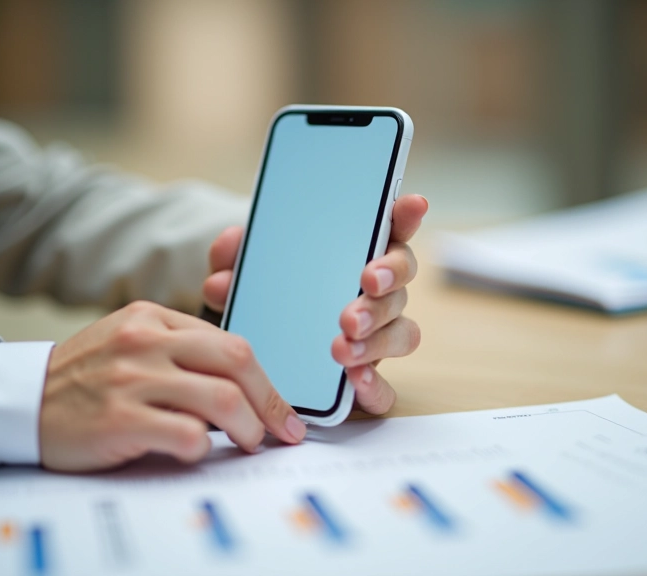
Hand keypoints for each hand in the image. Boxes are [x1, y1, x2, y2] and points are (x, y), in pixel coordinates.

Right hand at [39, 301, 306, 471]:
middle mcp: (145, 341)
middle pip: (237, 361)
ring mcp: (132, 379)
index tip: (280, 408)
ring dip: (247, 428)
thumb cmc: (85, 378)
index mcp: (153, 317)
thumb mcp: (129, 342)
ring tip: (247, 444)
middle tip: (281, 430)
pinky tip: (196, 452)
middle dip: (270, 402)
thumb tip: (241, 383)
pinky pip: (187, 434)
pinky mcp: (120, 419)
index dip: (265, 380)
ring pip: (221, 399)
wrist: (20, 400)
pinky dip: (203, 448)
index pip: (231, 343)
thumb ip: (179, 350)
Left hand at [203, 194, 428, 414]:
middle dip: (387, 280)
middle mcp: (377, 294)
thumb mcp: (242, 277)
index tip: (413, 204)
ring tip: (341, 346)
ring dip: (377, 338)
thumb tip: (233, 243)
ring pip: (402, 332)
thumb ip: (235, 257)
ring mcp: (377, 337)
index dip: (405, 215)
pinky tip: (354, 379)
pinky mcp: (367, 380)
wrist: (252, 357)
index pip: (390, 228)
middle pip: (401, 279)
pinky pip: (386, 388)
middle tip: (364, 284)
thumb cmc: (263, 300)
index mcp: (355, 256)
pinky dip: (374, 385)